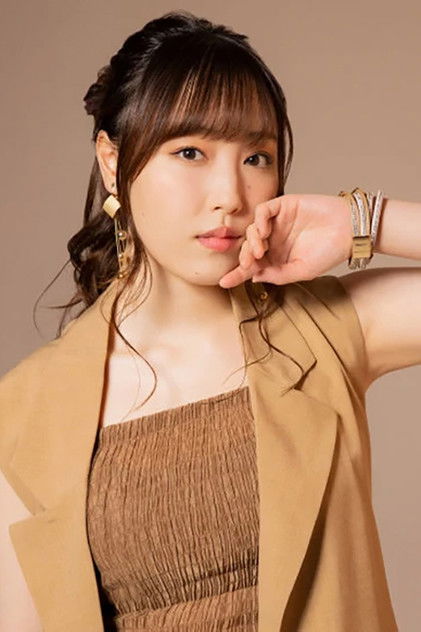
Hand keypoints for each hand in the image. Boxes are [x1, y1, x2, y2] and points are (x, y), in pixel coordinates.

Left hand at [218, 193, 352, 287]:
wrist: (350, 230)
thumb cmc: (330, 252)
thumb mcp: (302, 271)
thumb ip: (278, 275)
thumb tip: (253, 278)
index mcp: (277, 258)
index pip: (252, 266)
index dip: (237, 274)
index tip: (224, 282)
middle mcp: (274, 240)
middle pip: (247, 248)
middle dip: (244, 257)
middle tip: (247, 263)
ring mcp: (278, 223)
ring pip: (252, 230)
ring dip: (251, 241)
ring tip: (260, 250)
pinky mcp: (283, 205)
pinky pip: (262, 211)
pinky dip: (259, 220)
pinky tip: (263, 231)